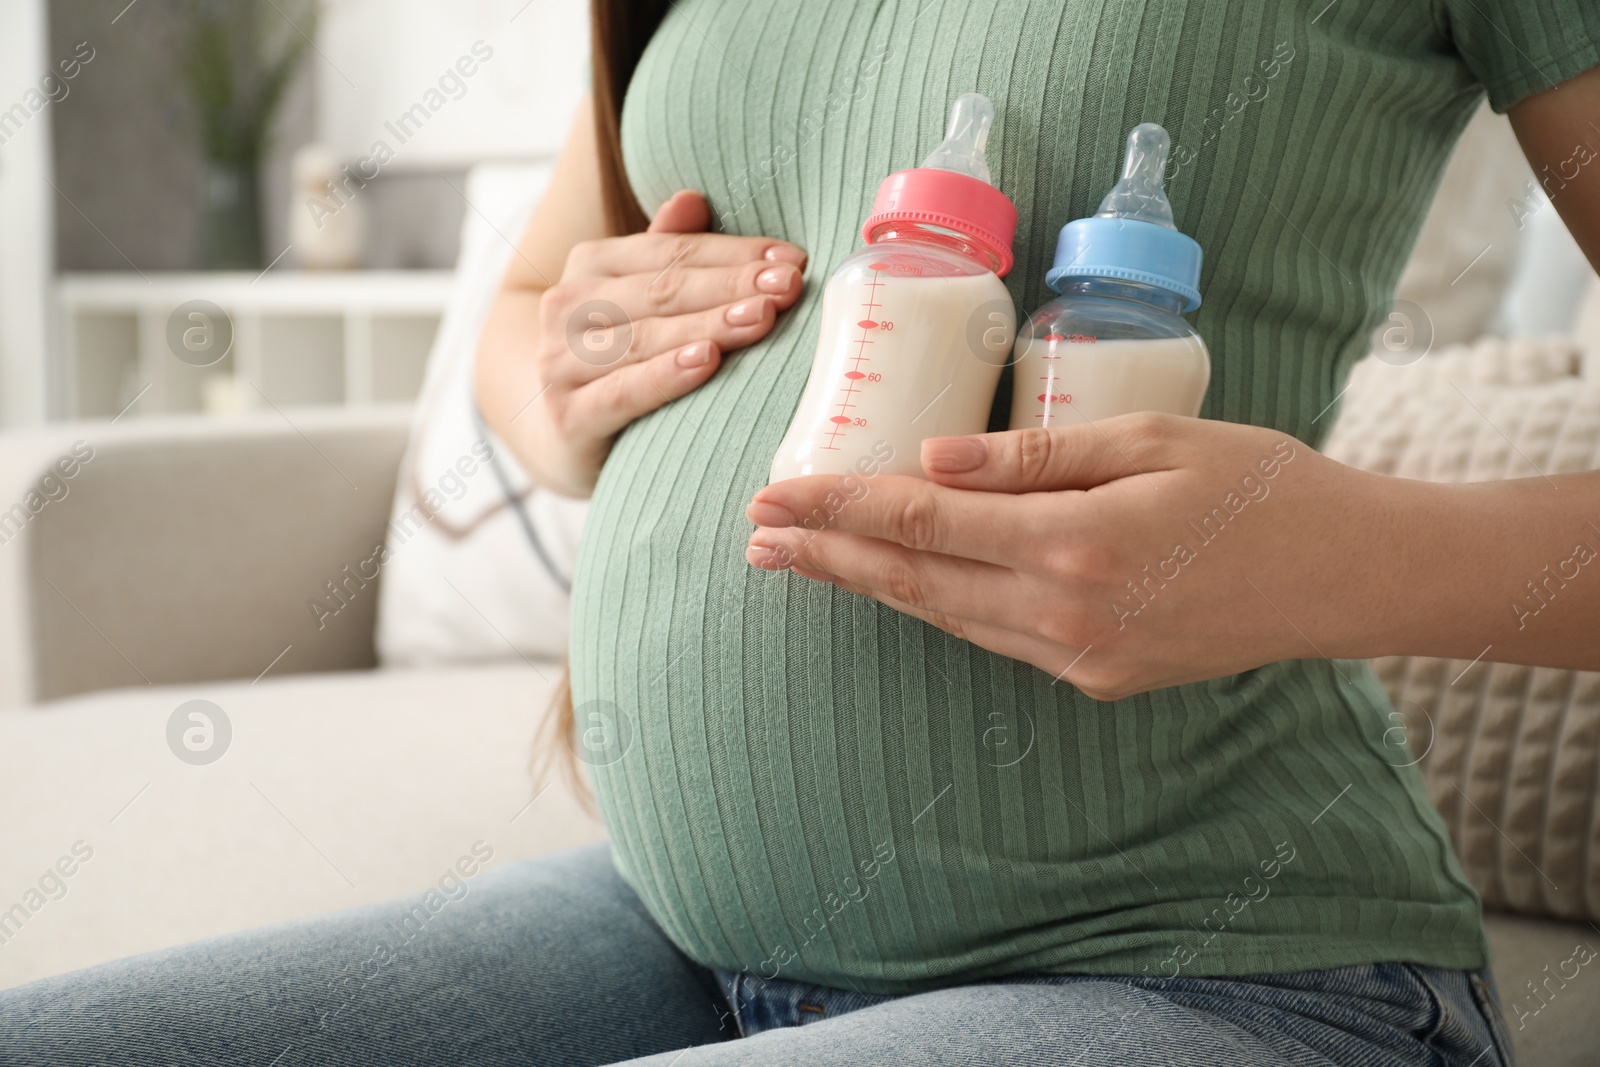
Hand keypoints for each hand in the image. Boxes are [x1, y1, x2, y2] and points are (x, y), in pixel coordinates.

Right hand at [520, 190, 805, 494]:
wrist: (563, 436)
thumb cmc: (621, 361)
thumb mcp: (641, 302)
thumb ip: (666, 254)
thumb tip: (693, 198)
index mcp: (589, 264)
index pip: (672, 252)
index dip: (734, 253)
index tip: (792, 260)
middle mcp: (567, 306)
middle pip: (663, 291)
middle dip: (731, 286)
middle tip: (788, 287)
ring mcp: (560, 362)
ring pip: (647, 338)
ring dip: (710, 326)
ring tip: (761, 318)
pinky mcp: (567, 416)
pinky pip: (624, 391)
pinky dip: (666, 376)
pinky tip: (707, 362)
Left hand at [745, 414, 1404, 700]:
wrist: (1346, 578)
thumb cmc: (1260, 484)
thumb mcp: (1150, 441)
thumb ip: (1031, 458)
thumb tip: (928, 464)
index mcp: (1070, 544)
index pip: (919, 523)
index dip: (836, 508)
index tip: (771, 497)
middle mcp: (1062, 616)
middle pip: (913, 582)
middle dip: (826, 557)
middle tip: (754, 538)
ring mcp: (1078, 660)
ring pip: (946, 618)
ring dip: (870, 588)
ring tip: (804, 563)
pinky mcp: (1098, 678)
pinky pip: (994, 637)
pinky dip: (938, 606)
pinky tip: (904, 585)